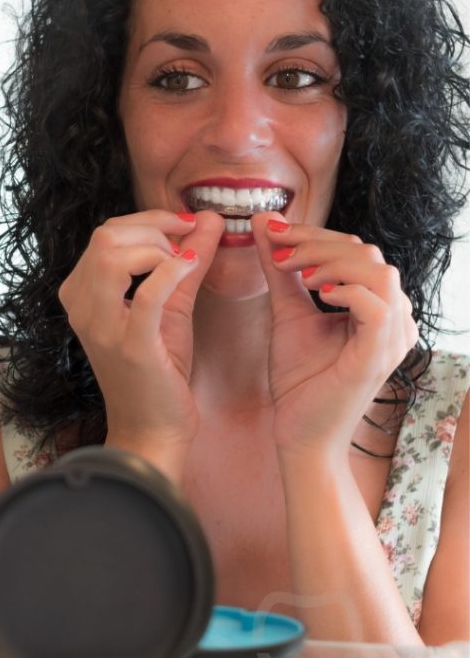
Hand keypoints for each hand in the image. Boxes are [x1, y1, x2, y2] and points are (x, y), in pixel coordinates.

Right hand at [58, 210, 222, 474]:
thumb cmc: (158, 371)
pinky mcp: (130, 347)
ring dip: (158, 251)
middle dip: (154, 230)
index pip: (106, 233)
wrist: (152, 430)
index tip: (186, 226)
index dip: (150, 220)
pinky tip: (188, 269)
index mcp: (81, 294)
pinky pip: (146, 294)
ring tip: (183, 266)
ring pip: (114, 256)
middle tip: (185, 248)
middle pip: (106, 237)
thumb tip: (210, 220)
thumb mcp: (171, 306)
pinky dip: (170, 272)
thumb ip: (187, 261)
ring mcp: (101, 328)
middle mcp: (81, 307)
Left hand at [252, 212, 418, 458]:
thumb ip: (280, 270)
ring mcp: (393, 336)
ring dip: (331, 263)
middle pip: (366, 253)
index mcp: (376, 304)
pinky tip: (318, 294)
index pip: (355, 249)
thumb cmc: (300, 379)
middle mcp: (393, 316)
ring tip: (299, 273)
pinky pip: (378, 308)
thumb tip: (263, 223)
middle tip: (277, 251)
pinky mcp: (380, 355)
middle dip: (316, 243)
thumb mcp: (286, 311)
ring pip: (378, 272)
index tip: (271, 234)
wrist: (299, 433)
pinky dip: (348, 291)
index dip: (313, 235)